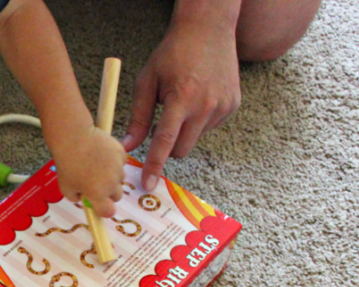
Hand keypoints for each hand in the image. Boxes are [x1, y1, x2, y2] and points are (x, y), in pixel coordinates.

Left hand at [52, 125, 125, 217]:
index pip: (109, 212)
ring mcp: (118, 168)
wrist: (74, 138)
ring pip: (120, 179)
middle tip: (96, 184)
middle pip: (117, 196)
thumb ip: (76, 197)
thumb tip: (84, 198)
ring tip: (96, 166)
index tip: (99, 206)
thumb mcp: (65, 187)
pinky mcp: (121, 154)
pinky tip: (101, 156)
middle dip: (108, 193)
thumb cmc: (67, 164)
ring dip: (111, 177)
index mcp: (98, 194)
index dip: (104, 210)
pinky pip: (121, 163)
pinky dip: (114, 162)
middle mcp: (112, 183)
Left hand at [122, 19, 241, 190]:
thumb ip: (138, 117)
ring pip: (195, 139)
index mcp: (182, 98)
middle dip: (167, 147)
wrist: (208, 29)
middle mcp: (206, 105)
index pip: (165, 141)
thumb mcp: (147, 82)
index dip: (154, 165)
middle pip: (181, 150)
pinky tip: (197, 98)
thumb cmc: (172, 54)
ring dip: (183, 131)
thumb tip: (127, 145)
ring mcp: (223, 106)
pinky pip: (209, 127)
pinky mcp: (233, 105)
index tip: (148, 183)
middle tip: (160, 124)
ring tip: (180, 102)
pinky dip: (198, 121)